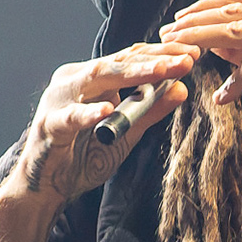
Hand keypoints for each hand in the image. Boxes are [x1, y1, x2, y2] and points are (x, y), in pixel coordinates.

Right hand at [5, 43, 197, 204]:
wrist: (47, 188)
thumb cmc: (83, 155)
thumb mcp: (126, 133)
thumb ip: (149, 111)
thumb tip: (180, 90)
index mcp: (91, 78)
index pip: (130, 57)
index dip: (162, 54)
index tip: (194, 54)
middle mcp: (73, 80)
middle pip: (118, 62)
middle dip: (155, 59)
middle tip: (187, 59)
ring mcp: (58, 100)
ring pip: (97, 79)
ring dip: (131, 74)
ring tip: (161, 72)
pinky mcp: (48, 125)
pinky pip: (70, 117)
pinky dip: (88, 113)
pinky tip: (107, 110)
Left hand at [158, 0, 241, 131]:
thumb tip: (211, 42)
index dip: (206, 7)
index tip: (179, 19)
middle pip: (234, 11)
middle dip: (195, 23)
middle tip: (168, 35)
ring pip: (237, 31)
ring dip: (203, 42)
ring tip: (182, 56)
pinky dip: (235, 83)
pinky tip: (223, 97)